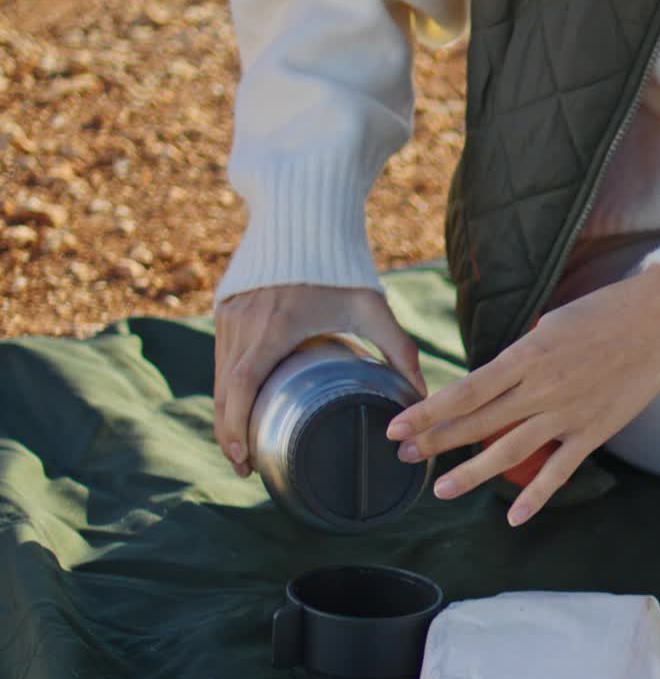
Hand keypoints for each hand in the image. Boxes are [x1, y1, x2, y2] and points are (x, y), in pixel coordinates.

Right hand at [214, 284, 425, 474]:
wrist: (305, 212)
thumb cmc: (341, 263)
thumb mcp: (372, 306)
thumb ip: (399, 350)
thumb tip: (422, 395)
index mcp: (276, 326)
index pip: (242, 386)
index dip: (236, 426)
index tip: (243, 457)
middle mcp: (244, 322)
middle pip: (224, 390)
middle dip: (228, 433)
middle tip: (245, 466)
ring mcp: (229, 314)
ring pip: (218, 376)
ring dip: (225, 413)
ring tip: (241, 446)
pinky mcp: (225, 308)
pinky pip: (220, 357)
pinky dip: (226, 386)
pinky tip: (238, 407)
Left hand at [386, 265, 659, 524]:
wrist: (657, 321)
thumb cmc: (601, 315)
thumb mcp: (548, 327)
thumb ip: (518, 359)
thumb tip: (491, 383)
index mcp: (524, 357)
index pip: (465, 391)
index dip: (427, 411)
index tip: (396, 425)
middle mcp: (540, 389)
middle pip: (477, 422)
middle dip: (435, 440)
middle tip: (403, 454)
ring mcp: (566, 414)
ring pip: (510, 450)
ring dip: (472, 472)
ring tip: (440, 488)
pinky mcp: (592, 432)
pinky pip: (559, 470)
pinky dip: (535, 496)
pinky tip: (513, 517)